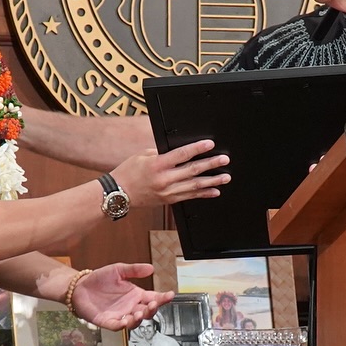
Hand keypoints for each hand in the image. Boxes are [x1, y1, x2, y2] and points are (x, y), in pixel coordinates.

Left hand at [71, 263, 171, 329]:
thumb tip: (151, 268)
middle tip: (153, 304)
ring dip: (139, 319)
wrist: (80, 287)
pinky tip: (125, 321)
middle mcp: (130, 307)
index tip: (170, 295)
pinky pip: (117, 326)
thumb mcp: (118, 270)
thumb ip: (134, 270)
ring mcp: (120, 315)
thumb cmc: (99, 279)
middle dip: (152, 309)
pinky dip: (121, 325)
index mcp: (135, 295)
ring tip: (139, 313)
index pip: (153, 298)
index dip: (163, 298)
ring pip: (134, 322)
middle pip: (146, 312)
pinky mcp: (107, 321)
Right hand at [110, 140, 228, 207]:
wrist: (119, 193)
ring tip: (225, 177)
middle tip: (224, 160)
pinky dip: (204, 194)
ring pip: (195, 186)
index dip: (197, 149)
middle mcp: (165, 179)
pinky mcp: (169, 200)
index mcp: (158, 164)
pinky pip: (190, 197)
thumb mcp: (143, 155)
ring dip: (212, 181)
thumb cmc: (129, 172)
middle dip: (211, 164)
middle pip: (193, 170)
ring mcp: (168, 191)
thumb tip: (180, 151)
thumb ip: (161, 153)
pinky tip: (214, 191)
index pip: (182, 154)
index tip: (210, 145)